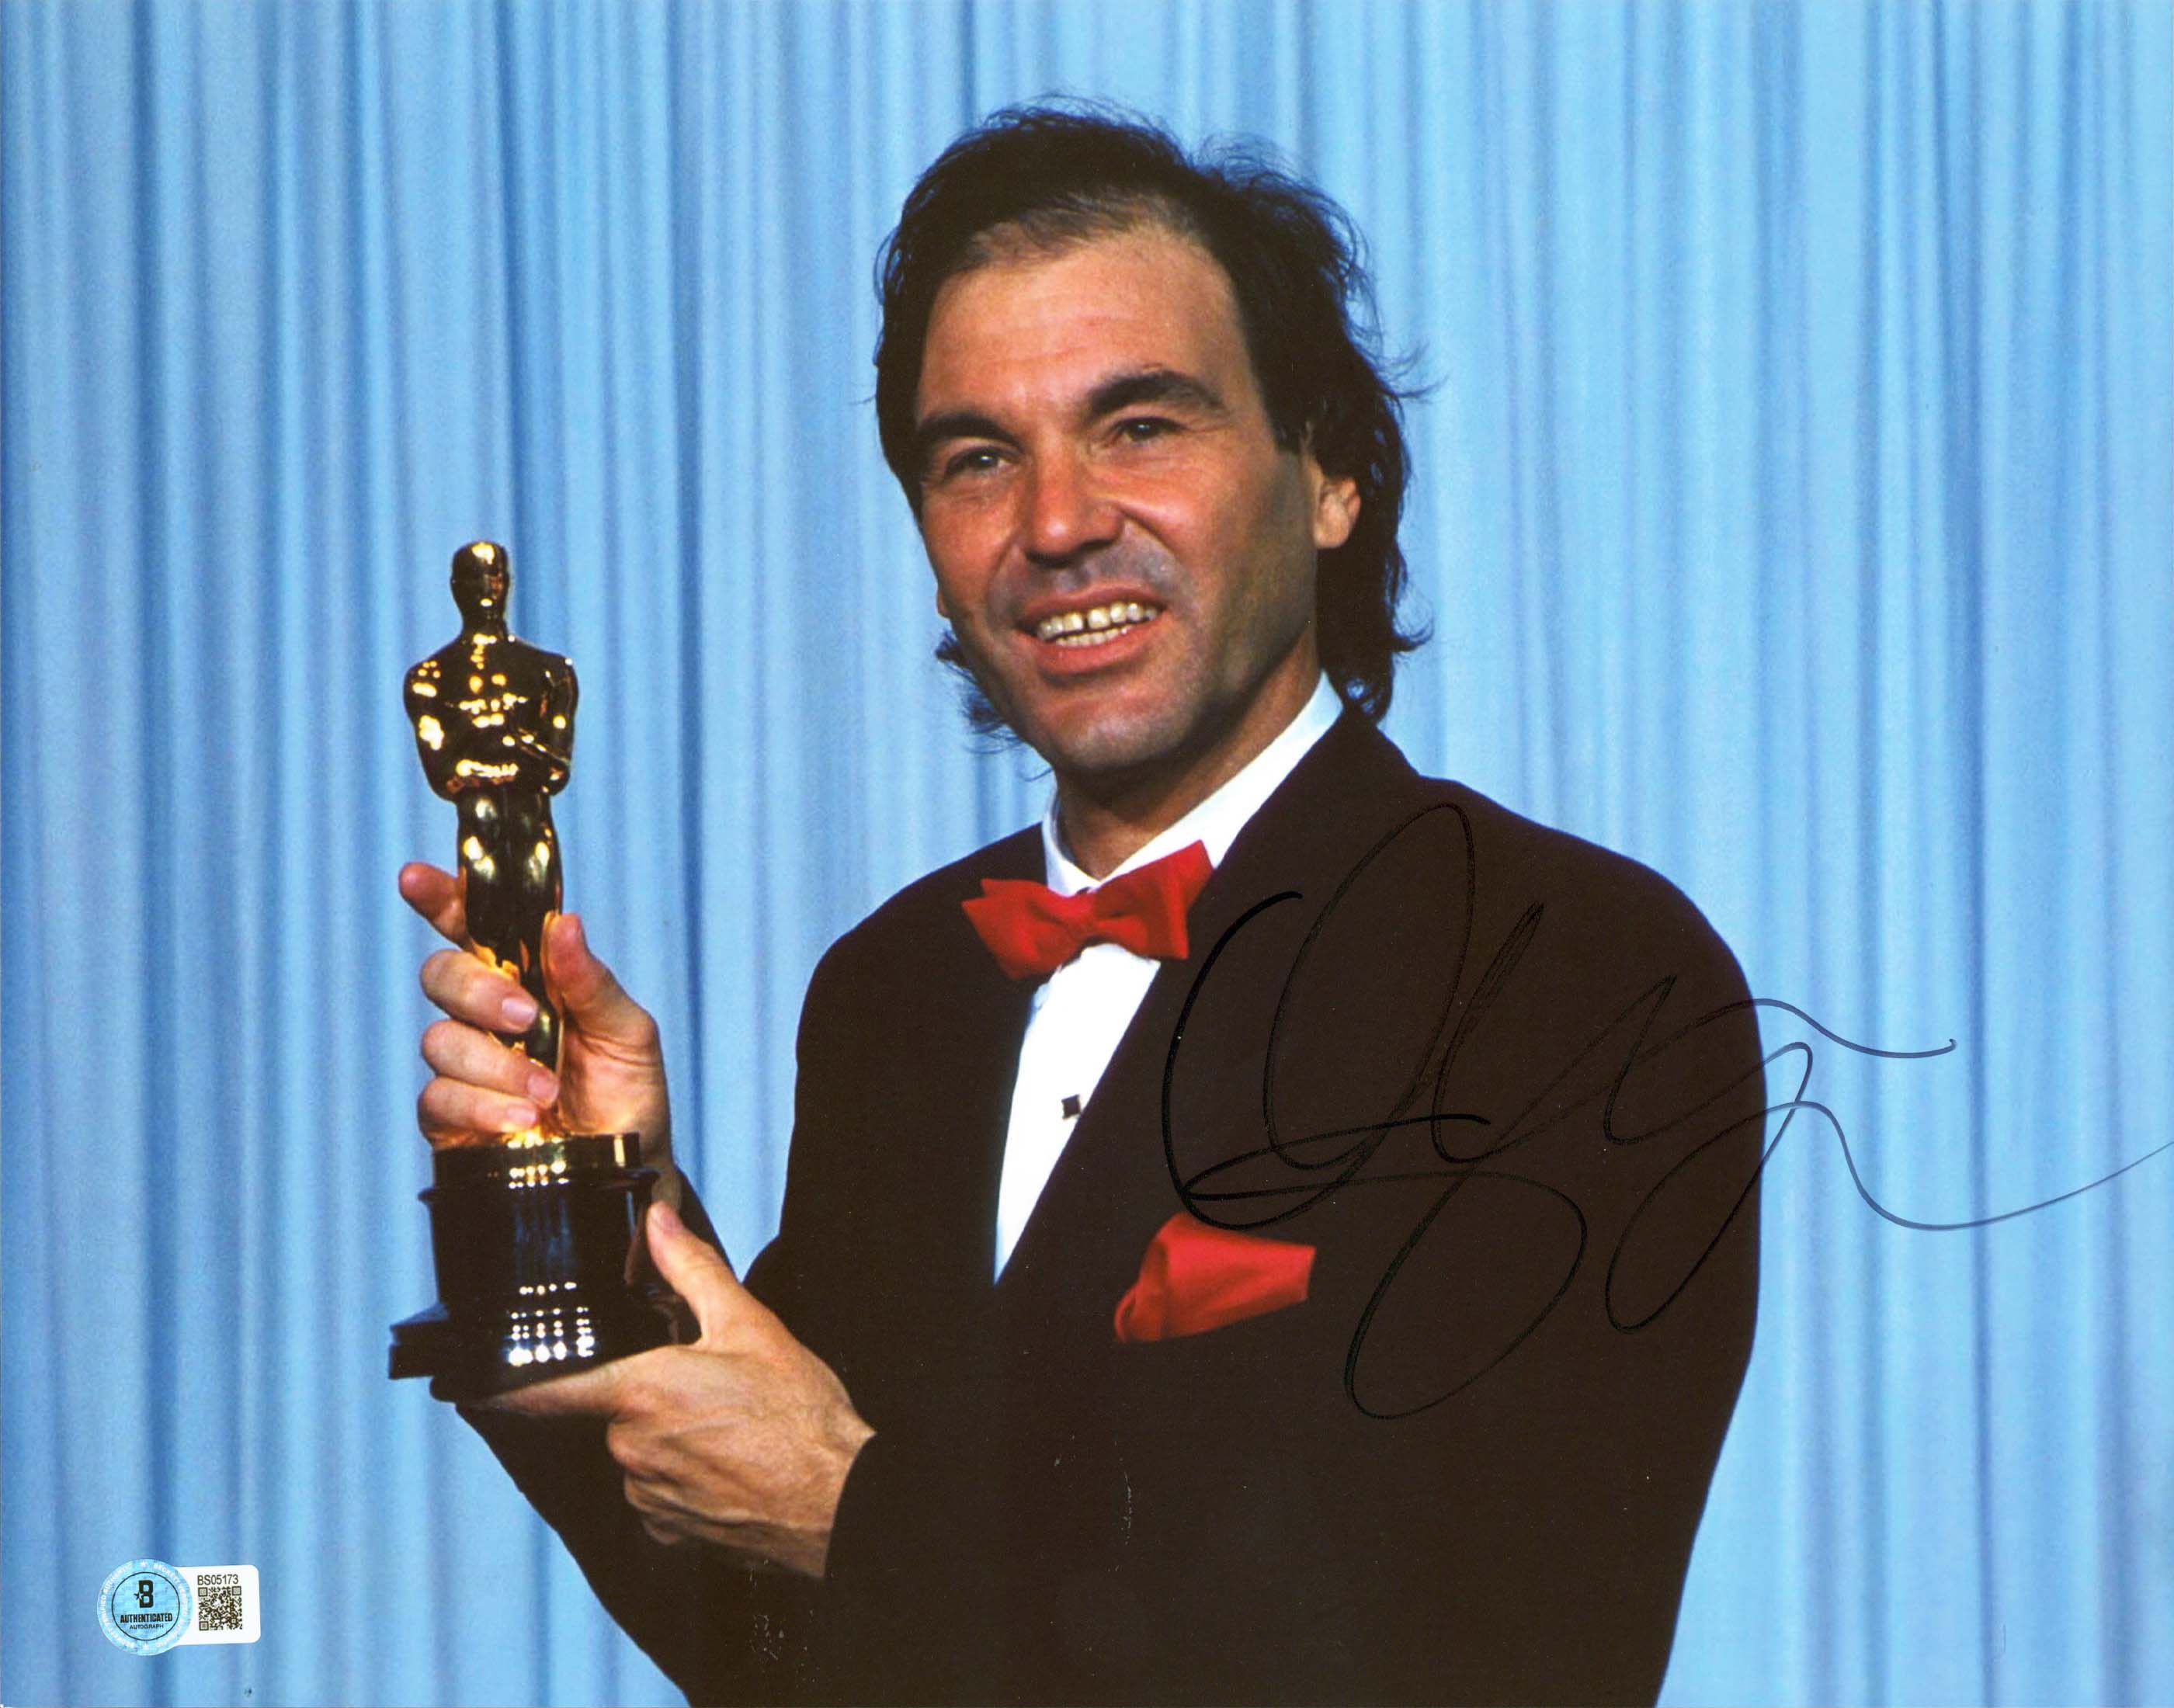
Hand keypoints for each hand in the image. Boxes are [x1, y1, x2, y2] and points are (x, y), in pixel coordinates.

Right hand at [399, 862, 677, 1205]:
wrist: (626, 1170)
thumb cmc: (629, 1094)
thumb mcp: (629, 1034)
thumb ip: (591, 982)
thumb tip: (564, 923)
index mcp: (530, 980)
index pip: (475, 928)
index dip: (442, 899)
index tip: (416, 879)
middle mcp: (488, 1017)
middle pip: (442, 975)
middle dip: (477, 990)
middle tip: (526, 1018)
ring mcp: (467, 1067)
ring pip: (439, 1040)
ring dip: (495, 1065)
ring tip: (545, 1094)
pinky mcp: (452, 1119)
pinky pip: (438, 1099)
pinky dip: (480, 1107)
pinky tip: (518, 1122)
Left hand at [487, 1201, 874, 1576]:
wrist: (840, 1501)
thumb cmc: (799, 1417)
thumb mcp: (751, 1326)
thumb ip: (692, 1270)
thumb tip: (654, 1221)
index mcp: (641, 1392)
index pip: (542, 1389)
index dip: (498, 1382)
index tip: (464, 1377)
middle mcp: (629, 1449)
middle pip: (612, 1409)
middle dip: (646, 1391)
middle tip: (704, 1382)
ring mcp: (647, 1496)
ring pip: (637, 1449)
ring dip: (668, 1434)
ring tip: (730, 1426)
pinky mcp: (668, 1530)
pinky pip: (659, 1490)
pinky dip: (685, 1473)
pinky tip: (731, 1463)